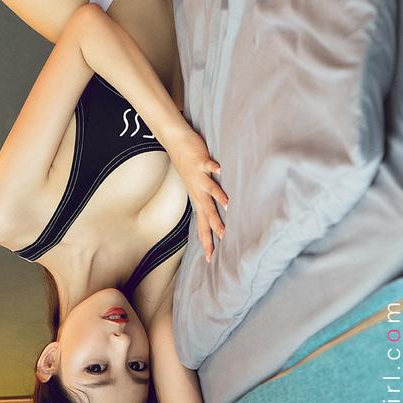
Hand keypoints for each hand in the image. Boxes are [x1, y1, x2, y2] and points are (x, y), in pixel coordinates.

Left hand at [168, 127, 227, 261]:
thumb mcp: (197, 188)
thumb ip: (207, 201)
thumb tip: (214, 216)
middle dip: (214, 226)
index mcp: (197, 199)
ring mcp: (198, 176)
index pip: (202, 224)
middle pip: (207, 212)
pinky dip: (213, 168)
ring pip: (208, 190)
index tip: (209, 258)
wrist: (175, 143)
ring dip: (217, 197)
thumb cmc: (189, 167)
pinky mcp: (199, 161)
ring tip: (227, 206)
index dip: (206, 241)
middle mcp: (197, 191)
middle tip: (222, 239)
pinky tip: (220, 170)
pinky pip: (207, 165)